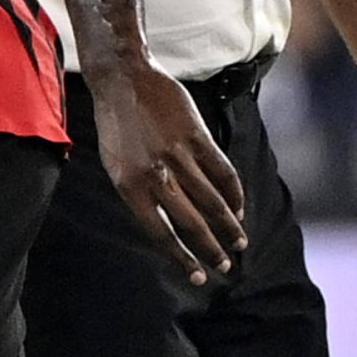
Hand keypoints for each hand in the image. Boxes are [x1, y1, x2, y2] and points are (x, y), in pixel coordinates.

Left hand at [88, 68, 247, 284]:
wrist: (122, 79)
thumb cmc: (117, 126)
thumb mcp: (116, 166)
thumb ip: (141, 195)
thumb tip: (169, 226)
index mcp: (129, 187)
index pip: (161, 234)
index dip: (184, 259)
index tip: (200, 277)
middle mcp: (154, 175)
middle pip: (191, 223)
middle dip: (212, 249)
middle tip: (227, 266)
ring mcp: (176, 155)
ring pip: (211, 201)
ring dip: (229, 226)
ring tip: (239, 241)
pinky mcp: (195, 135)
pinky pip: (222, 171)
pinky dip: (234, 192)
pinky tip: (238, 207)